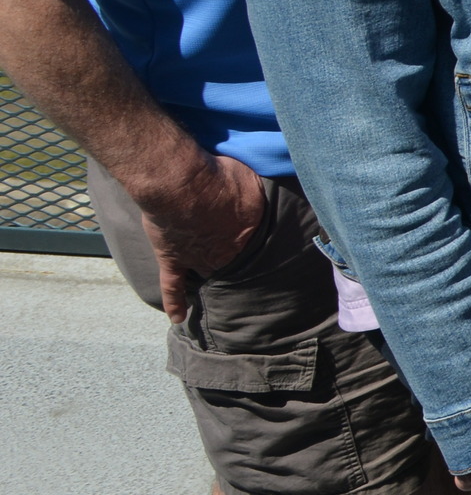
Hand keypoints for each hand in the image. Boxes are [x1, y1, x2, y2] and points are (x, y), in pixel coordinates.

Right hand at [137, 151, 271, 318]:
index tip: (264, 248)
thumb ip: (259, 191)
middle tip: (243, 269)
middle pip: (235, 261)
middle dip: (238, 263)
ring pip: (208, 274)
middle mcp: (226, 250)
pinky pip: (172, 288)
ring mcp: (198, 258)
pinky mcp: (172, 259)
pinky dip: (174, 303)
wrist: (180, 183)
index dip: (259, 245)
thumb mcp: (252, 178)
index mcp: (248, 231)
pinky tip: (178, 318)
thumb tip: (274, 191)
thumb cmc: (218, 176)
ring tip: (219, 290)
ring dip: (212, 278)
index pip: (259, 244)